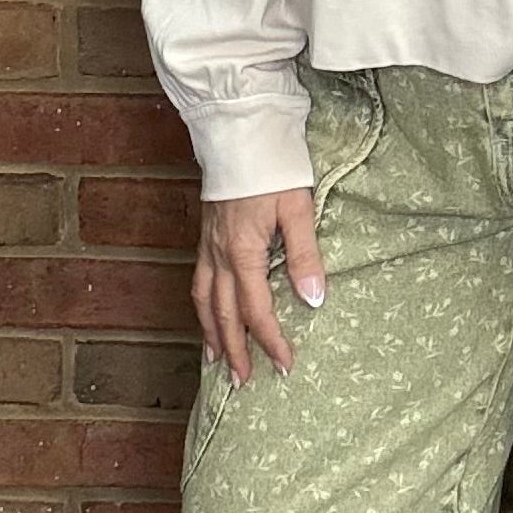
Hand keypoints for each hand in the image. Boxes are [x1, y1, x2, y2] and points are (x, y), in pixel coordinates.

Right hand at [192, 184, 324, 384]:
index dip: (271, 340)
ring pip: (205, 299)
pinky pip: (198, 281)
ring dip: (212, 333)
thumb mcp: (298, 208)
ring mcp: (208, 245)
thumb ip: (305, 256)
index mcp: (243, 252)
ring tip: (218, 360)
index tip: (285, 365)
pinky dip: (202, 306)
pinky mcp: (206, 234)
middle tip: (245, 382)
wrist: (238, 130)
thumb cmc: (272, 165)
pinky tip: (207, 313)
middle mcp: (219, 254)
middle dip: (236, 350)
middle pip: (224, 313)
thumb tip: (313, 300)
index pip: (256, 310)